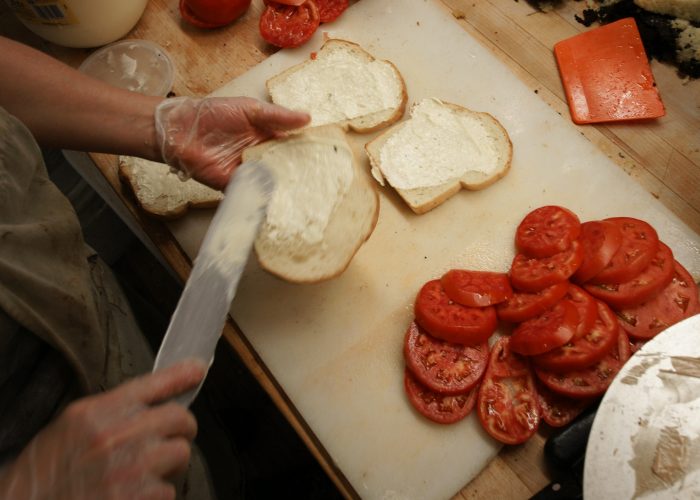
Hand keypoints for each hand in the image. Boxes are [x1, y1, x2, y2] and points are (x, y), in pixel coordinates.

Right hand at [0, 360, 205, 499]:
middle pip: (179, 418)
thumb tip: (153, 399)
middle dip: (180, 430)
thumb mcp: (72, 428)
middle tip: (168, 441)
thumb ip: (112, 410)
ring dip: (170, 466)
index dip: (179, 375)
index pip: (150, 385)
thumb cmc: (48, 474)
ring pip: (181, 453)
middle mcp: (115, 436)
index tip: (198, 369)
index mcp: (95, 413)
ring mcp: (129, 468)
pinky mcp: (139, 498)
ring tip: (145, 475)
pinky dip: (157, 496)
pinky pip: (169, 490)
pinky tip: (134, 497)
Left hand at [155, 96, 309, 189]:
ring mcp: (248, 172)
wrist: (182, 130)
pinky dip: (262, 198)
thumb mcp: (251, 109)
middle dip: (299, 176)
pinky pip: (251, 193)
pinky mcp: (234, 186)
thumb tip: (308, 118)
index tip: (327, 160)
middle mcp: (260, 156)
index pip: (291, 147)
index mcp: (267, 137)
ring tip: (306, 199)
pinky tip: (278, 204)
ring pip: (270, 183)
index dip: (307, 153)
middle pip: (284, 168)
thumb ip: (278, 116)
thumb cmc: (215, 114)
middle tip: (322, 186)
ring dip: (284, 190)